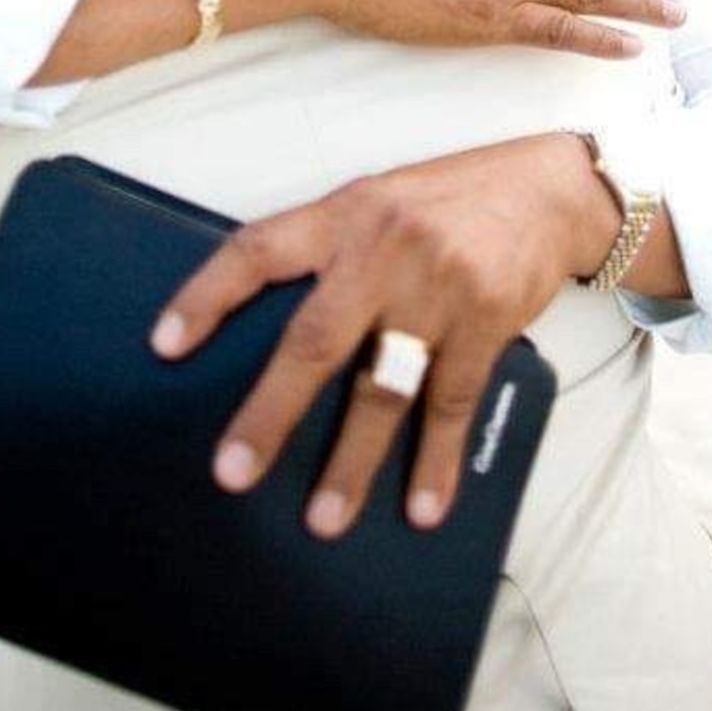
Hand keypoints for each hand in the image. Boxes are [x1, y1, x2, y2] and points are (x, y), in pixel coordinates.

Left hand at [150, 134, 612, 536]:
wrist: (547, 191)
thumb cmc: (450, 200)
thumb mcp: (378, 202)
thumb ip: (330, 252)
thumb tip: (270, 328)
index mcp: (343, 215)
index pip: (257, 250)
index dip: (206, 296)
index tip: (164, 346)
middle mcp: (383, 248)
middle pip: (315, 340)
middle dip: (272, 412)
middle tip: (233, 471)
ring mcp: (436, 287)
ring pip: (383, 388)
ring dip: (352, 461)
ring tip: (323, 519)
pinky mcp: (485, 321)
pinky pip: (451, 403)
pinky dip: (435, 462)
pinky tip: (421, 505)